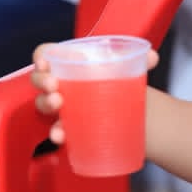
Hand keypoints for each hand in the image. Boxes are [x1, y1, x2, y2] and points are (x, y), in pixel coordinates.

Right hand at [33, 43, 158, 145]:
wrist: (126, 109)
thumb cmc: (115, 80)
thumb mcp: (124, 67)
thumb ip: (139, 60)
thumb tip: (152, 57)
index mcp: (68, 62)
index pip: (45, 54)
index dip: (40, 56)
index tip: (44, 62)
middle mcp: (60, 83)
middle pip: (39, 80)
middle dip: (42, 81)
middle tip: (54, 85)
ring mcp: (62, 106)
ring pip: (44, 105)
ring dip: (46, 103)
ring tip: (58, 104)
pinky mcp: (68, 126)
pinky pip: (56, 129)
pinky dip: (56, 132)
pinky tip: (61, 136)